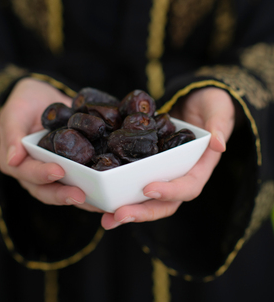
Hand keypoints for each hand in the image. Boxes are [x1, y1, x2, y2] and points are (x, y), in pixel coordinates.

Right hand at [0, 77, 101, 211]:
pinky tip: (111, 191)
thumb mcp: (14, 113)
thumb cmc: (23, 103)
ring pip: (68, 190)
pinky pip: (83, 180)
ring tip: (100, 202)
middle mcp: (36, 173)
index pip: (29, 173)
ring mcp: (56, 172)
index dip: (43, 174)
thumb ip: (12, 135)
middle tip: (81, 195)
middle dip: (65, 194)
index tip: (58, 171)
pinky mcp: (73, 168)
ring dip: (84, 199)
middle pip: (48, 191)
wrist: (43, 97)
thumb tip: (13, 160)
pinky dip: (96, 187)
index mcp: (18, 163)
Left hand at [101, 87, 235, 228]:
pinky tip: (100, 198)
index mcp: (201, 168)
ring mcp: (164, 174)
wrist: (197, 101)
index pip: (188, 187)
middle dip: (141, 212)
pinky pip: (134, 183)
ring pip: (146, 200)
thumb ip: (220, 125)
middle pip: (163, 203)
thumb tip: (219, 144)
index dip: (170, 191)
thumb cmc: (213, 105)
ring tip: (105, 218)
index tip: (148, 188)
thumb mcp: (219, 111)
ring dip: (127, 210)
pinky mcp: (149, 167)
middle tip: (117, 216)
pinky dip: (119, 192)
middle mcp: (181, 177)